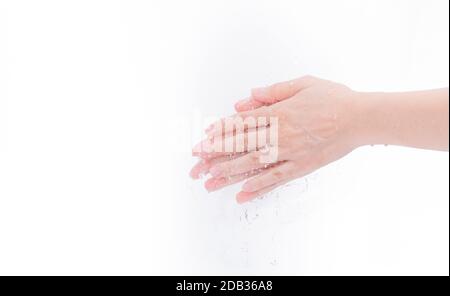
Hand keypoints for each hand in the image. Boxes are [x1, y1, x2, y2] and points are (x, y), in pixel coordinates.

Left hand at [191, 76, 361, 202]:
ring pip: (254, 164)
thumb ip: (274, 91)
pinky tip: (243, 194)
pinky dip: (259, 187)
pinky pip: (276, 179)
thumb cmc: (334, 98)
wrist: (361, 118)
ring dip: (230, 172)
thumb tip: (248, 97)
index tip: (204, 138)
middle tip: (197, 161)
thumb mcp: (303, 84)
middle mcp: (281, 135)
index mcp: (279, 113)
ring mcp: (291, 153)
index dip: (221, 131)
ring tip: (210, 180)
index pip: (242, 123)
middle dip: (217, 153)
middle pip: (242, 145)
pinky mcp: (302, 167)